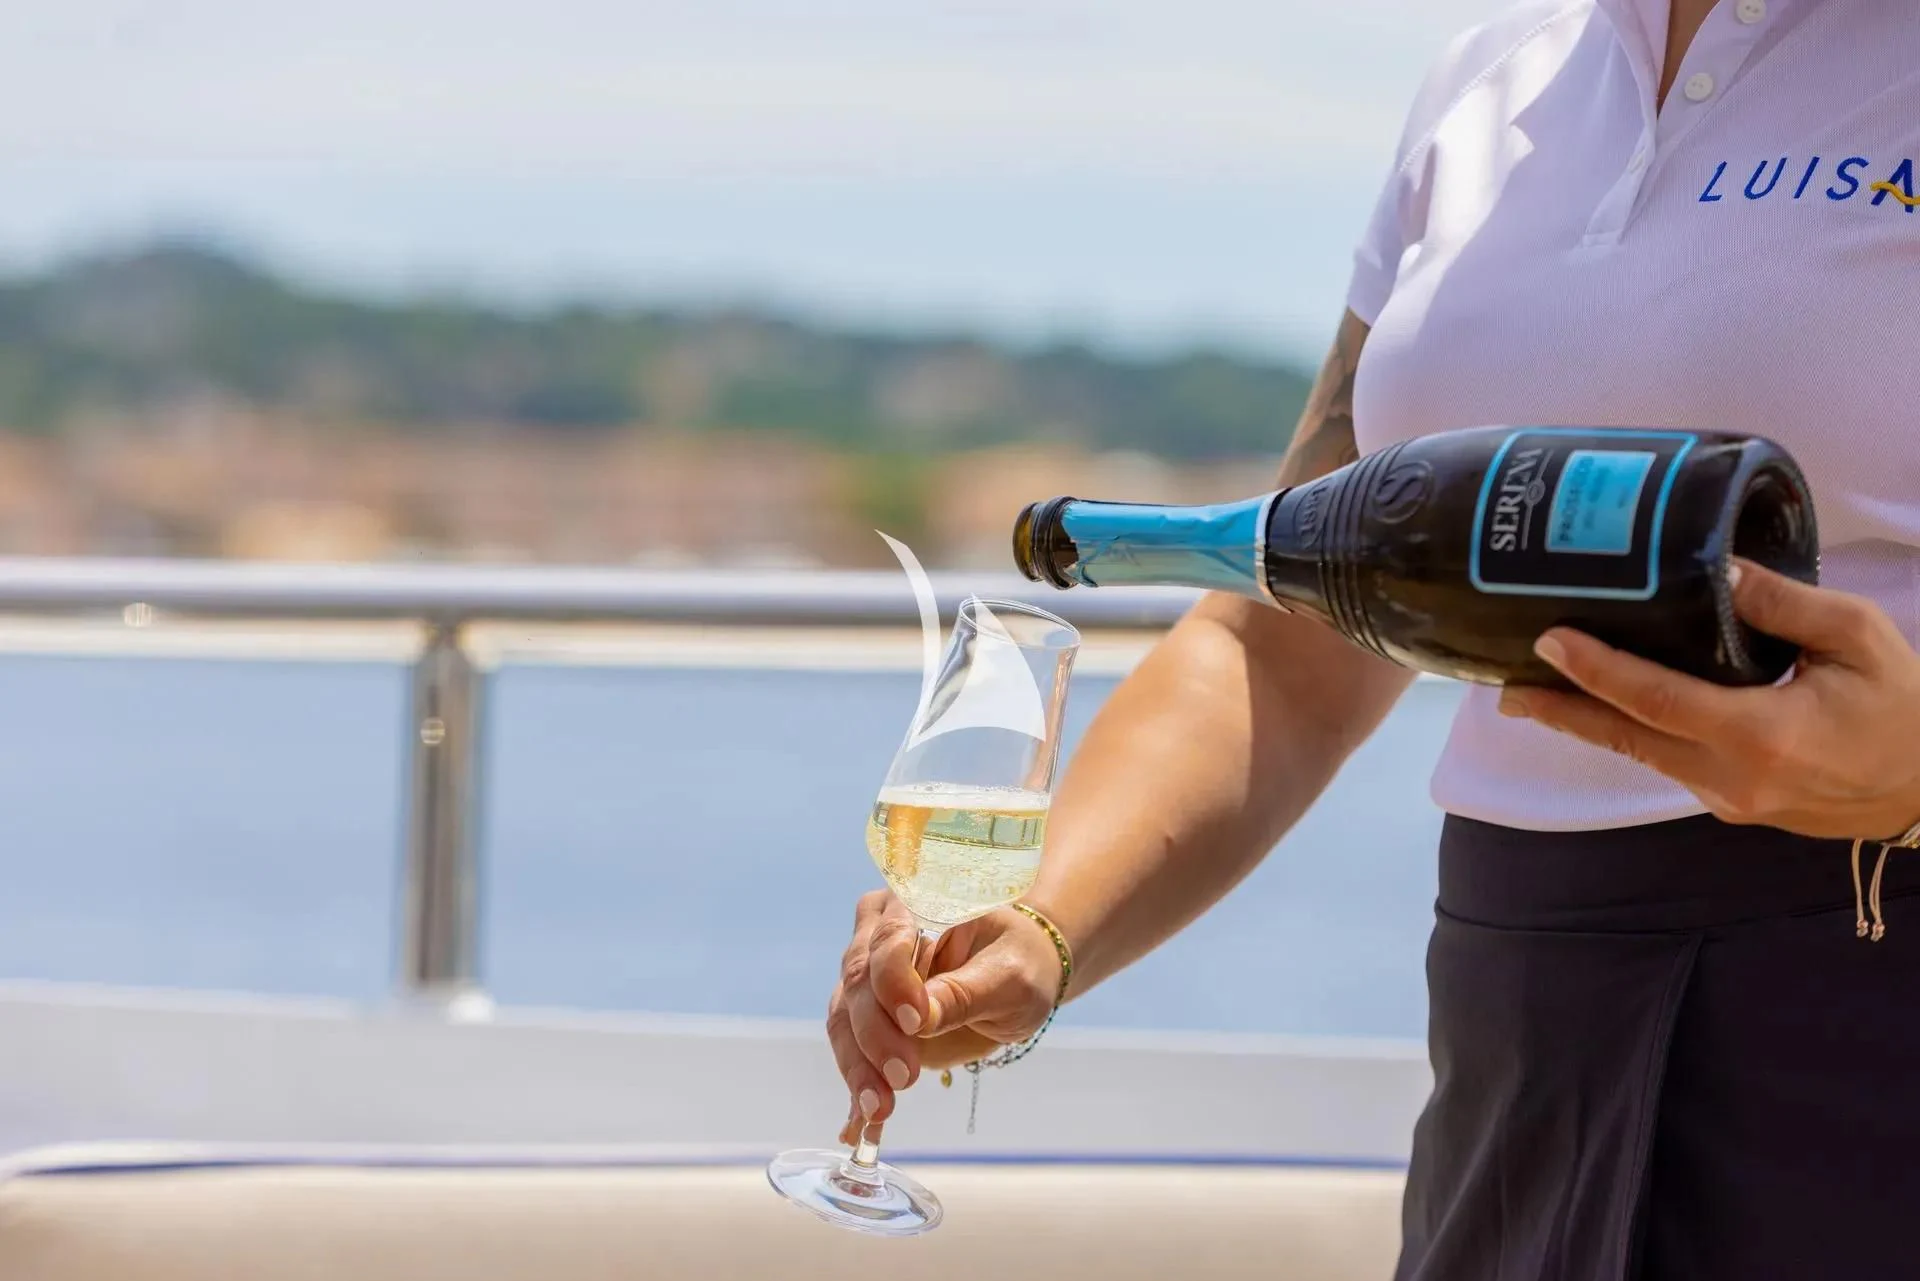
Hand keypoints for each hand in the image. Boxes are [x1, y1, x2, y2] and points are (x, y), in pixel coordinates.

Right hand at [826, 891, 1060, 1145]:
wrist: (1019, 975)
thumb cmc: (1021, 962)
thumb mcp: (1011, 976)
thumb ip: (965, 993)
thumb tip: (921, 1019)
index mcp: (918, 901)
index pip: (890, 937)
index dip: (894, 982)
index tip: (916, 1022)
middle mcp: (880, 930)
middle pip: (858, 981)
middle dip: (875, 1035)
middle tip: (904, 1078)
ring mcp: (867, 973)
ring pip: (845, 1017)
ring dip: (859, 1066)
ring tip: (879, 1108)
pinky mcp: (866, 1013)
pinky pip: (849, 1047)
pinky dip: (855, 1083)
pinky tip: (858, 1122)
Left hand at [1498, 557, 1919, 841]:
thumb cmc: (1906, 708)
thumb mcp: (1858, 638)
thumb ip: (1784, 603)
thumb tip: (1715, 569)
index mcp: (1762, 733)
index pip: (1656, 699)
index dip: (1596, 671)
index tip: (1548, 643)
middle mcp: (1733, 776)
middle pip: (1627, 737)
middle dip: (1561, 710)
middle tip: (1503, 687)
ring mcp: (1729, 798)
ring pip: (1640, 755)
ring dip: (1585, 725)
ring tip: (1530, 697)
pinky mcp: (1733, 805)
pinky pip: (1666, 764)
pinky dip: (1628, 735)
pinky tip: (1601, 711)